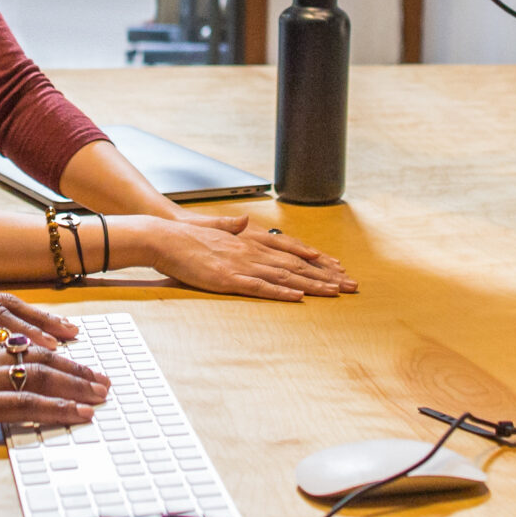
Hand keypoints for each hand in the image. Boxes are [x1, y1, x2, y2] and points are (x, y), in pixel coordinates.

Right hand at [0, 334, 107, 480]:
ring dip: (75, 384)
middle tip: (100, 377)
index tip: (71, 360)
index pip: (11, 343)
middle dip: (71, 366)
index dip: (45, 351)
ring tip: (100, 393)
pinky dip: (59, 408)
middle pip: (31, 353)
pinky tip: (79, 414)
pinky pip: (25, 402)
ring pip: (36, 373)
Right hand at [116, 212, 355, 301]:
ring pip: (285, 275)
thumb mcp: (215, 228)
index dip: (316, 260)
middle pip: (296, 264)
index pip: (291, 250)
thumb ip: (233, 225)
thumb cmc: (188, 236)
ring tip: (335, 292)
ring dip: (312, 285)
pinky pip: (260, 287)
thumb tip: (246, 220)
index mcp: (250, 240)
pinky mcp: (229, 278)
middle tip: (350, 284)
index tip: (337, 267)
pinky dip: (281, 291)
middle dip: (326, 275)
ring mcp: (242, 265)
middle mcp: (252, 251)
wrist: (165, 237)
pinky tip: (298, 296)